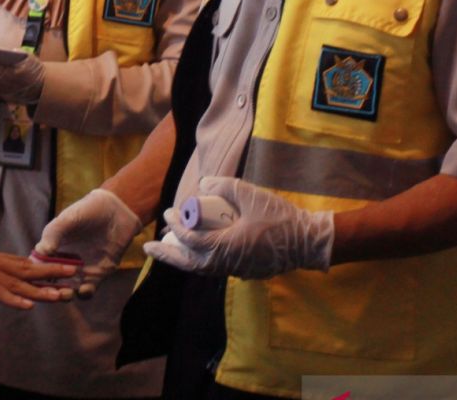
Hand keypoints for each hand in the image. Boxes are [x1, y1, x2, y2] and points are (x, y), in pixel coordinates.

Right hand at [0, 246, 74, 308]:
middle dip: (52, 272)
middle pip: (26, 268)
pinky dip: (14, 299)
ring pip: (17, 282)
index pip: (21, 261)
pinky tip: (29, 306)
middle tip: (74, 274)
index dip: (43, 266)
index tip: (62, 268)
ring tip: (60, 295)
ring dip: (40, 289)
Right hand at [35, 189, 142, 298]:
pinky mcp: (97, 273)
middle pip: (51, 282)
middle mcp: (64, 260)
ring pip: (67, 289)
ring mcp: (80, 269)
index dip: (35, 275)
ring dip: (65, 295)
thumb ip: (54, 234)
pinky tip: (84, 289)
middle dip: (49, 290)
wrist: (117, 210)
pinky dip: (84, 293)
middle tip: (52, 291)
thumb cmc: (88, 210)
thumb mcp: (68, 219)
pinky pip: (88, 289)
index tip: (35, 280)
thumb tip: (42, 252)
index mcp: (52, 247)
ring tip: (67, 293)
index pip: (38, 265)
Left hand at [143, 176, 333, 279]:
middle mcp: (228, 264)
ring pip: (202, 269)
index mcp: (226, 247)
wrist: (308, 241)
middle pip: (190, 263)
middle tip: (149, 246)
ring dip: (183, 259)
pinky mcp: (246, 272)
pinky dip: (200, 261)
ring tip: (169, 249)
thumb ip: (223, 186)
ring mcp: (237, 271)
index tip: (168, 213)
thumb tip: (202, 185)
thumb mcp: (250, 194)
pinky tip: (197, 252)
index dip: (176, 226)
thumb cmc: (280, 217)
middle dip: (168, 254)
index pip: (192, 240)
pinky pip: (215, 268)